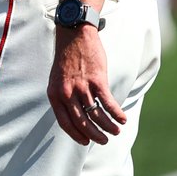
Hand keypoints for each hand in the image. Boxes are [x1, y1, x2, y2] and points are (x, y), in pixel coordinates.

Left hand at [47, 27, 126, 145]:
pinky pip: (108, 103)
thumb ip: (63, 96)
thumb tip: (74, 115)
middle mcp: (67, 93)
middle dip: (94, 135)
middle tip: (103, 141)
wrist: (74, 34)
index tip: (85, 141)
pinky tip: (121, 118)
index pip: (65, 123)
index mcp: (55, 94)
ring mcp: (82, 87)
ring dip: (108, 127)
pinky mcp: (97, 80)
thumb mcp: (57, 78)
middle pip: (82, 122)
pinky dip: (116, 113)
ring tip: (115, 131)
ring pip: (96, 115)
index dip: (76, 134)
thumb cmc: (67, 57)